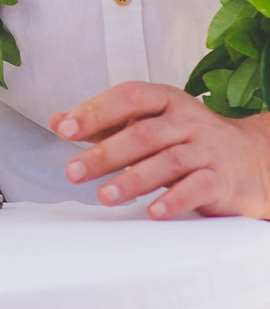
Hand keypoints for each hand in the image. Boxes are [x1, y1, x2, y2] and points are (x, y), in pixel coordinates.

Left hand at [54, 82, 269, 218]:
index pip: (129, 97)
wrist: (255, 159)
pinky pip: (199, 187)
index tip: (66, 129)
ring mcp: (208, 150)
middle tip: (72, 172)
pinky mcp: (223, 180)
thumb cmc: (190, 140)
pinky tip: (153, 211)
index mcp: (167, 101)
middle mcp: (188, 122)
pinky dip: (174, 199)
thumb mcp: (150, 123)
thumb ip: (105, 123)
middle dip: (104, 154)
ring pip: (168, 162)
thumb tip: (58, 120)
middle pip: (143, 134)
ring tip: (104, 196)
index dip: (96, 111)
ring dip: (132, 180)